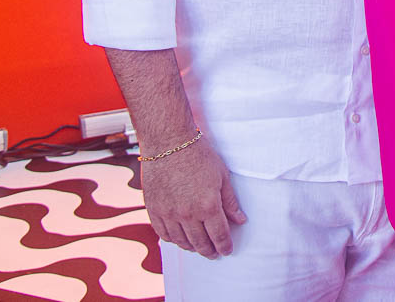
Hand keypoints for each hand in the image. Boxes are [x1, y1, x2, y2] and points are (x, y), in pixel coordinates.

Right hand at [139, 139, 247, 258]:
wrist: (167, 142)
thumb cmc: (198, 154)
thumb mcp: (221, 175)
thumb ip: (230, 201)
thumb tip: (240, 220)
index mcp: (208, 206)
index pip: (219, 236)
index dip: (224, 246)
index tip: (226, 250)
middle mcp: (188, 214)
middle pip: (200, 243)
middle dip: (209, 251)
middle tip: (213, 253)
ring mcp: (169, 214)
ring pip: (182, 242)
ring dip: (192, 248)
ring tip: (198, 247)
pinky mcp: (154, 210)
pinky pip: (164, 234)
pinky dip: (173, 240)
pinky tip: (179, 238)